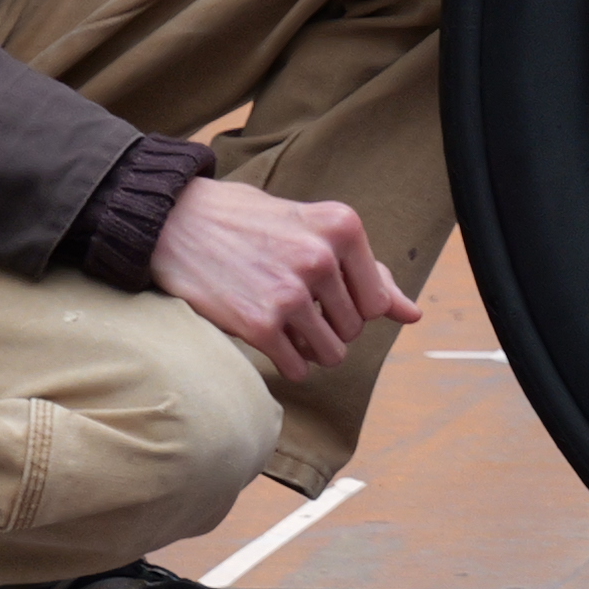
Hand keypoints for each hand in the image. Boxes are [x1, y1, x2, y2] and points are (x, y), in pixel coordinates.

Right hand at [148, 175, 417, 376]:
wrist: (175, 221)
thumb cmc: (250, 224)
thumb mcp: (314, 229)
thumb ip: (367, 271)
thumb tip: (413, 315)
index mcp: (343, 227)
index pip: (378, 300)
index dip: (352, 305)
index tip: (322, 292)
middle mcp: (322, 258)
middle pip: (355, 328)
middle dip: (331, 326)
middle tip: (295, 304)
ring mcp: (291, 293)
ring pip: (333, 353)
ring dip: (312, 349)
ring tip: (286, 324)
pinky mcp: (259, 324)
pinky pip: (298, 368)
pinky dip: (289, 363)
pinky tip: (269, 338)